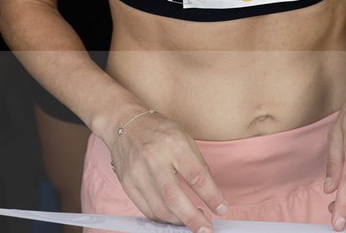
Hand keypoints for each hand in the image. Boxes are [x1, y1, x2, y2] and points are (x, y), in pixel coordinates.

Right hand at [106, 110, 228, 232]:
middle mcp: (153, 159)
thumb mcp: (184, 138)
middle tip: (206, 229)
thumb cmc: (159, 130)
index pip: (196, 176)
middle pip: (174, 197)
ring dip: (178, 221)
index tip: (221, 209)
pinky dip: (162, 218)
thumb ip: (197, 165)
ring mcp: (137, 173)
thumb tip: (211, 194)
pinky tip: (173, 219)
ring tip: (192, 223)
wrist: (124, 123)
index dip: (211, 196)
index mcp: (173, 143)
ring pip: (159, 208)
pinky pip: (146, 209)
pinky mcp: (127, 184)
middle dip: (192, 218)